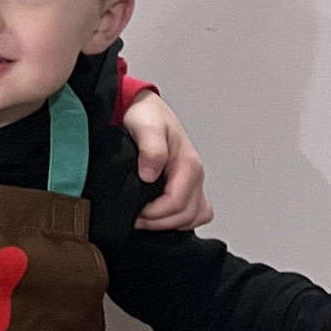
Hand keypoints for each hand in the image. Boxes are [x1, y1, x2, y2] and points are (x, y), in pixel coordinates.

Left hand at [124, 91, 213, 230]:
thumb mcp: (146, 125)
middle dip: (160, 222)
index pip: (178, 203)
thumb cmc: (146, 115)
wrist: (143, 107)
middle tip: (136, 218)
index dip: (155, 215)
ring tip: (146, 217)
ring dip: (170, 223)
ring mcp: (192, 180)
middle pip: (187, 215)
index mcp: (188, 163)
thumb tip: (150, 174)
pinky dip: (179, 218)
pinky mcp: (187, 184)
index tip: (135, 214)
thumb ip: (152, 149)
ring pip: (194, 216)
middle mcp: (194, 174)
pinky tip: (160, 214)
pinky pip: (194, 211)